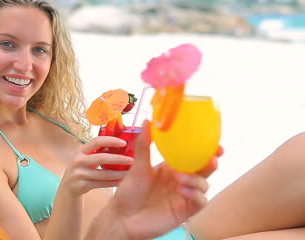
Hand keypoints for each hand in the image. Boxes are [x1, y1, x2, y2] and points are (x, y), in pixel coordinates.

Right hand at [60, 136, 134, 195]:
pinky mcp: (82, 186)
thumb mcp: (85, 157)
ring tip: (131, 172)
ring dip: (119, 174)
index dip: (111, 140)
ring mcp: (79, 174)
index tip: (124, 143)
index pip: (96, 141)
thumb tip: (121, 144)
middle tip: (132, 160)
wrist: (68, 187)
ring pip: (103, 174)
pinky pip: (102, 184)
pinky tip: (122, 182)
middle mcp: (78, 161)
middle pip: (101, 158)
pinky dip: (114, 183)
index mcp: (81, 151)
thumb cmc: (82, 169)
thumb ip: (98, 151)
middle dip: (118, 159)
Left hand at [109, 120, 219, 238]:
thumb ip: (144, 145)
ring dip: (197, 180)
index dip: (206, 150)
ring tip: (180, 178)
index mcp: (171, 167)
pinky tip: (183, 191)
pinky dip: (196, 195)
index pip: (193, 156)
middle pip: (203, 169)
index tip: (215, 143)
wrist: (122, 218)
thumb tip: (147, 121)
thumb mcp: (137, 166)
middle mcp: (180, 179)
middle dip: (210, 163)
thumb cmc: (128, 192)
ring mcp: (184, 196)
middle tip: (212, 158)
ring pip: (204, 185)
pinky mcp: (184, 212)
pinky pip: (200, 202)